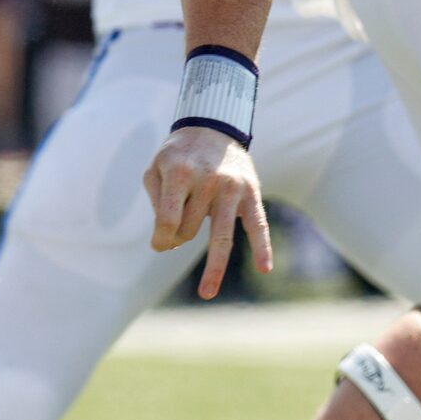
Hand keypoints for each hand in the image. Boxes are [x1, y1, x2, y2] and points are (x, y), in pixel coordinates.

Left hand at [143, 125, 270, 299]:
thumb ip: (157, 202)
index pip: (168, 220)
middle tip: (176, 230)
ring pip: (221, 236)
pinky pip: (258, 224)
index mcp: (180, 172)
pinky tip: (264, 268)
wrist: (213, 126)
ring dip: (214, 268)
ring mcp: (232, 187)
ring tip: (207, 294)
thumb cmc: (178, 154)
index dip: (161, 238)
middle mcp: (208, 180)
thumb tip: (167, 241)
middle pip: (189, 230)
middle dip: (179, 237)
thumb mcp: (156, 168)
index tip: (159, 243)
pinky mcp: (251, 192)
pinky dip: (262, 246)